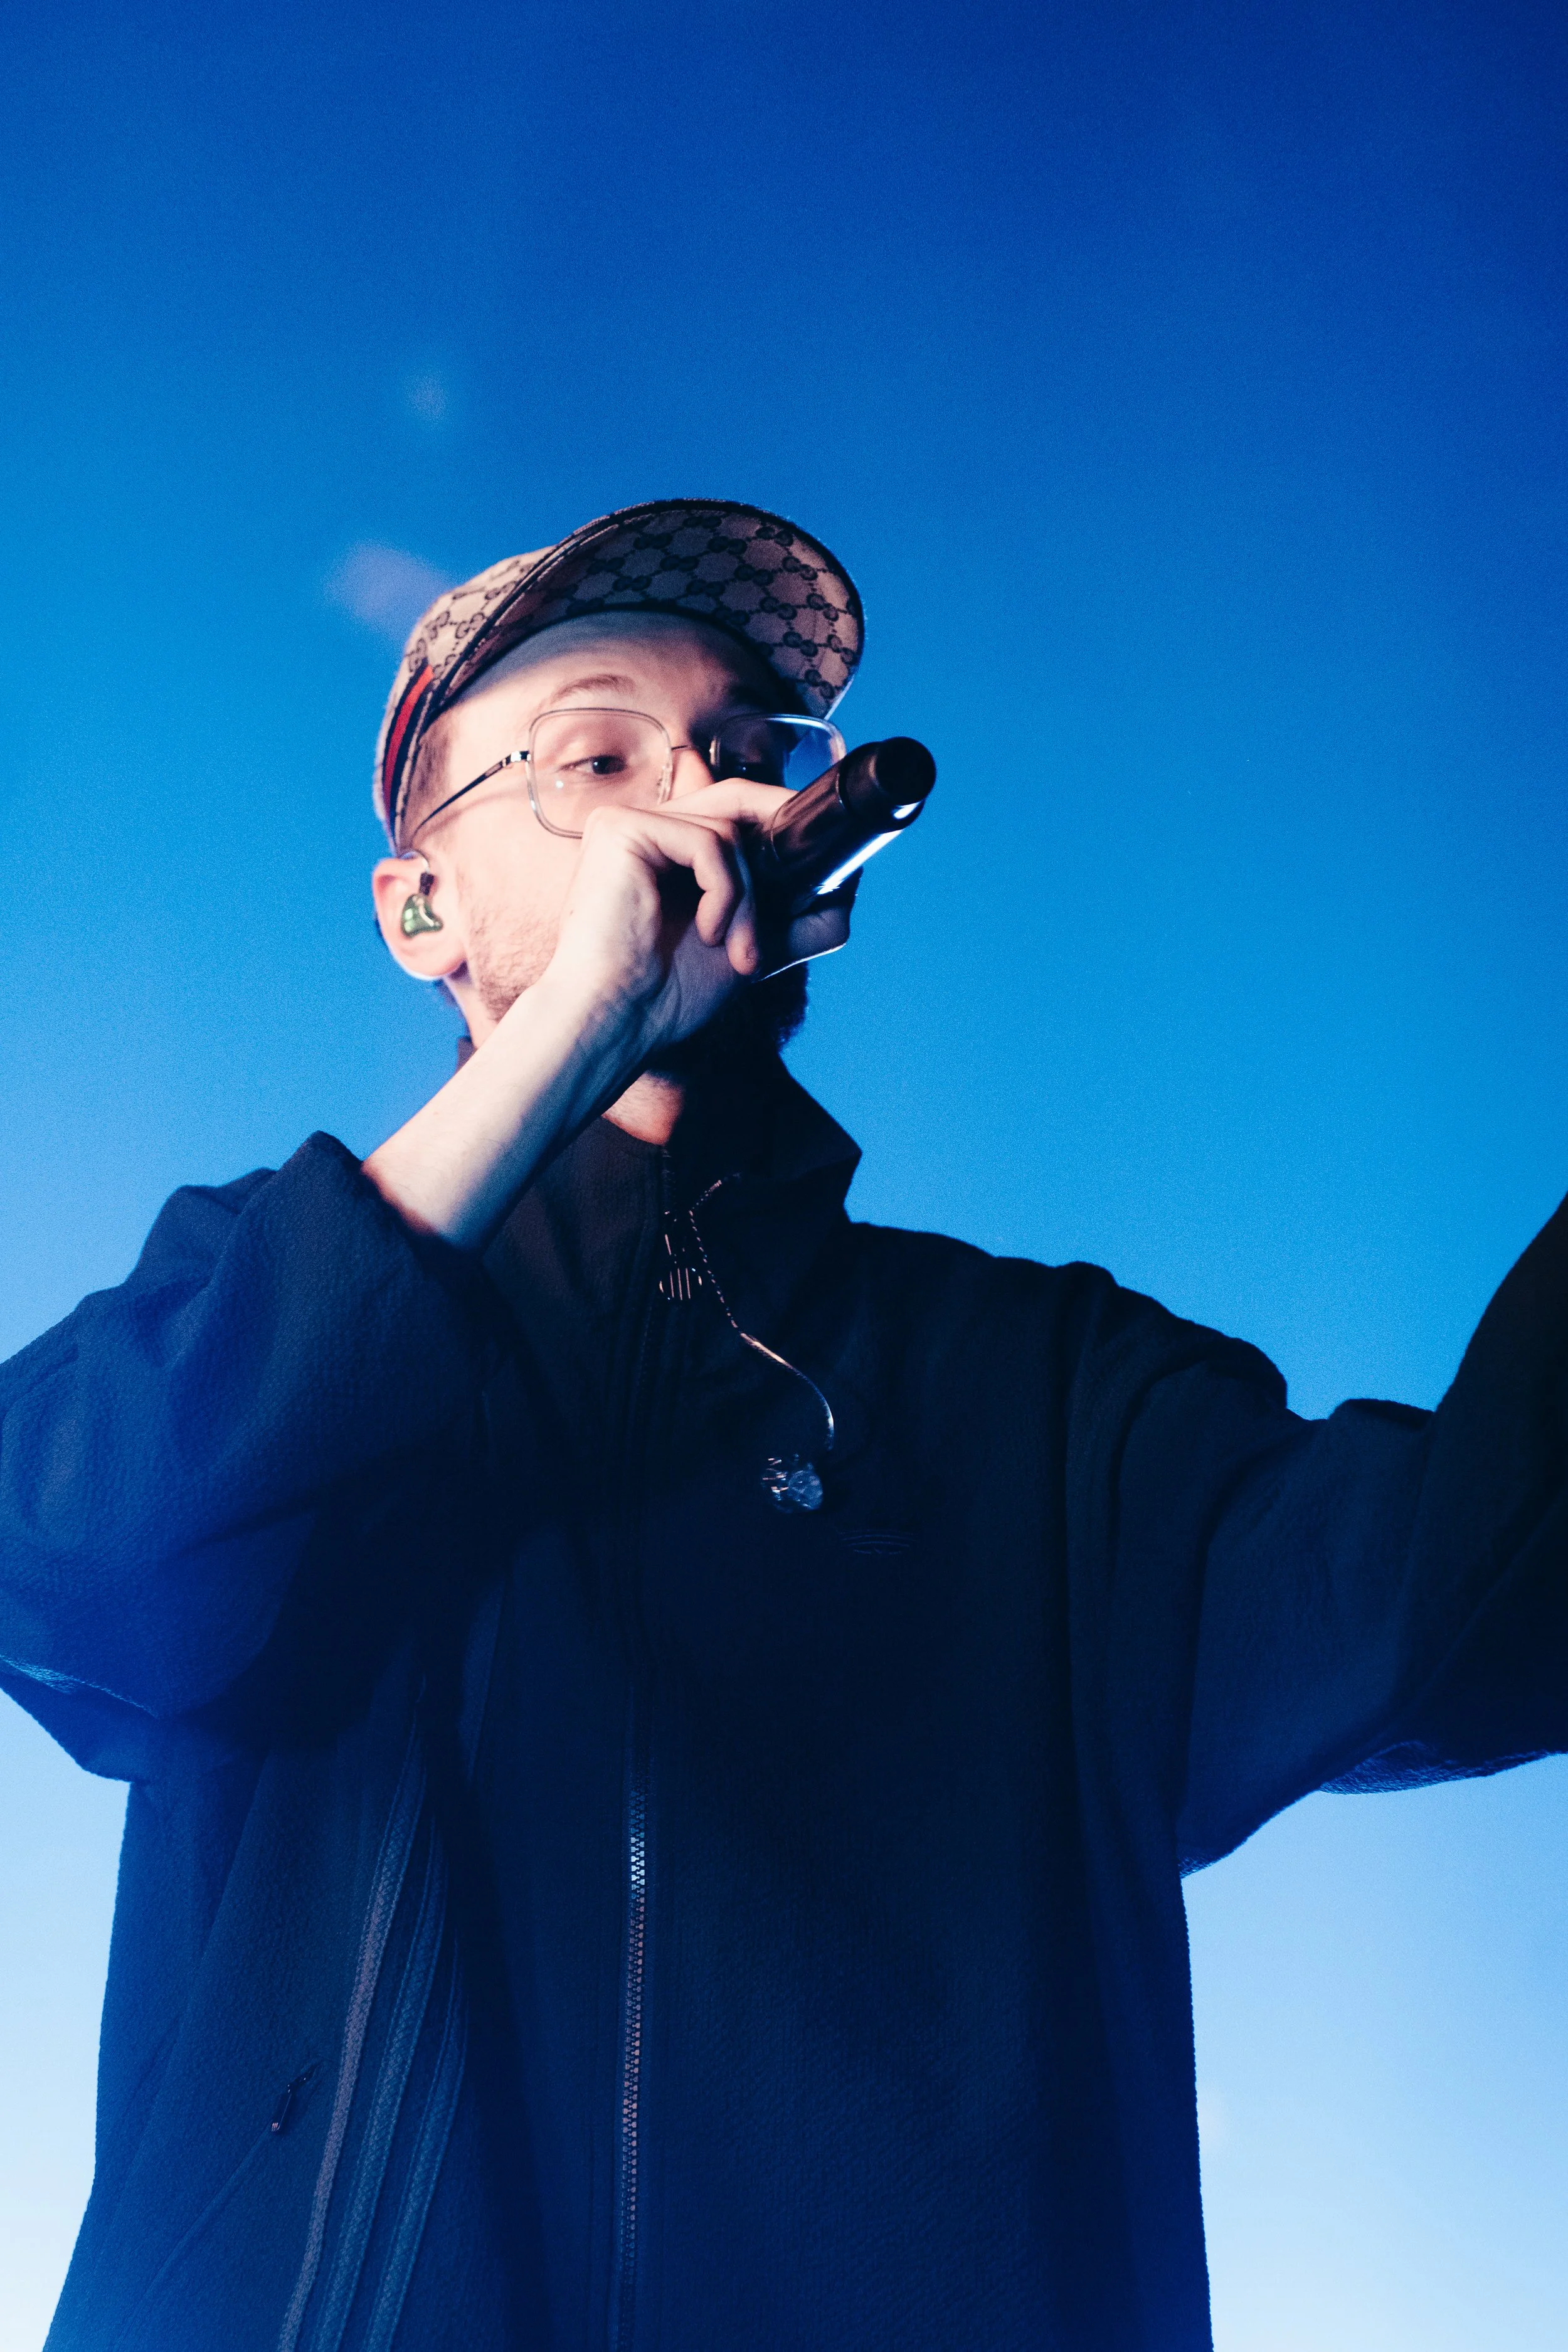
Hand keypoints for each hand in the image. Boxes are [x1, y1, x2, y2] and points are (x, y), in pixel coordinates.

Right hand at [361, 781, 852, 1250]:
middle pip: (735, 799)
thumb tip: (849, 885)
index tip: (823, 855)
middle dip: (786, 832)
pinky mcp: (622, 829)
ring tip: (739, 954)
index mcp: (665, 853)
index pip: (732, 810)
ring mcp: (630, 823)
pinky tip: (710, 936)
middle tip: (822, 871)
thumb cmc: (665, 999)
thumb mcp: (750, 951)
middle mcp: (644, 828)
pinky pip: (709, 843)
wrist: (616, 1025)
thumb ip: (796, 918)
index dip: (780, 820)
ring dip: (751, 901)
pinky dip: (727, 893)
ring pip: (729, 833)